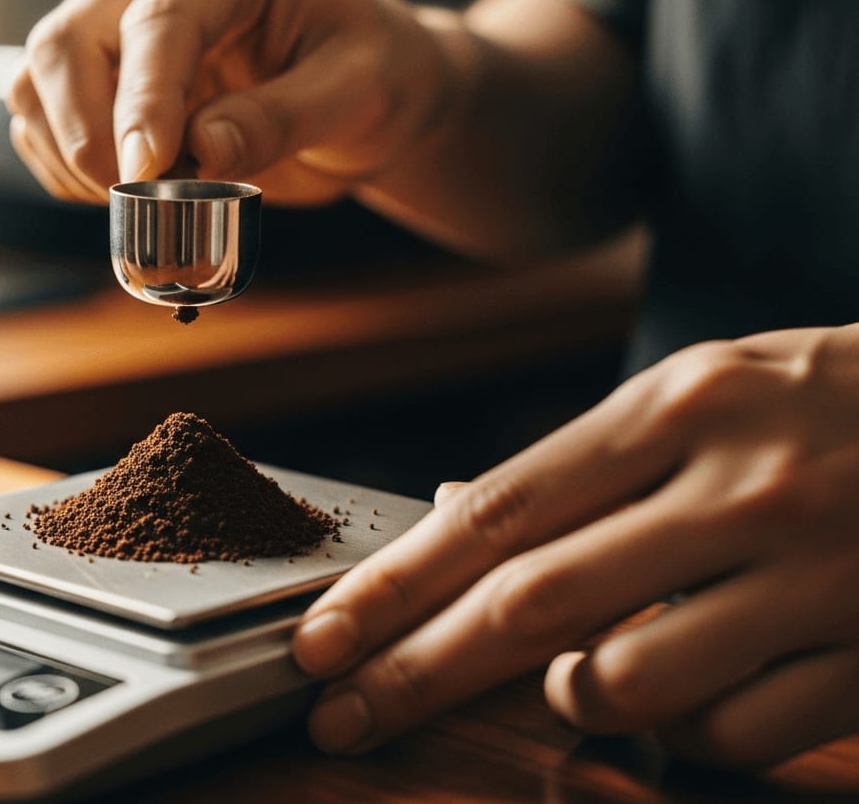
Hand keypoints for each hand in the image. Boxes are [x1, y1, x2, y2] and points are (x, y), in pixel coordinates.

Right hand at [6, 0, 454, 204]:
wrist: (369, 92)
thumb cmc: (375, 74)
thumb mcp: (359, 95)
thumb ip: (283, 119)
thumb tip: (202, 151)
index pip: (160, 19)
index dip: (143, 99)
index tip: (145, 171)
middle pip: (69, 39)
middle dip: (86, 129)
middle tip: (137, 197)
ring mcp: (122, 24)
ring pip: (41, 78)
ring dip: (67, 153)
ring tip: (140, 201)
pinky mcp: (106, 76)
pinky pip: (45, 118)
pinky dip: (65, 168)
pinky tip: (125, 194)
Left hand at [292, 324, 858, 768]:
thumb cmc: (833, 404)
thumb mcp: (709, 395)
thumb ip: (589, 467)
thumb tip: (459, 518)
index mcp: (681, 407)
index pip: (499, 513)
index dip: (395, 587)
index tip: (322, 639)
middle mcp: (739, 487)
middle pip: (530, 604)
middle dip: (416, 673)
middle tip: (338, 717)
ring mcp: (812, 577)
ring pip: (624, 684)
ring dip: (568, 697)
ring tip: (574, 677)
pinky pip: (730, 735)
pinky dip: (682, 733)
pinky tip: (697, 691)